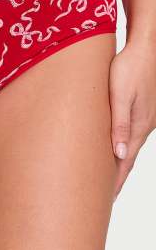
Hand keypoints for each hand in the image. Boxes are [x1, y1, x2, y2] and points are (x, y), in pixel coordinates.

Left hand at [110, 40, 155, 198]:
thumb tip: (119, 154)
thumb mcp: (120, 95)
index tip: (105, 201)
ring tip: (105, 179)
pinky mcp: (140, 111)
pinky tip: (114, 150)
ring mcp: (143, 119)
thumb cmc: (129, 68)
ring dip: (118, 165)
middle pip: (127, 159)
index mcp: (137, 127)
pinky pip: (129, 136)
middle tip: (102, 198)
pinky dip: (120, 149)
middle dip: (115, 179)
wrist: (146, 48)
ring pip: (128, 148)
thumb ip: (119, 123)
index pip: (124, 163)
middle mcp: (142, 127)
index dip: (114, 182)